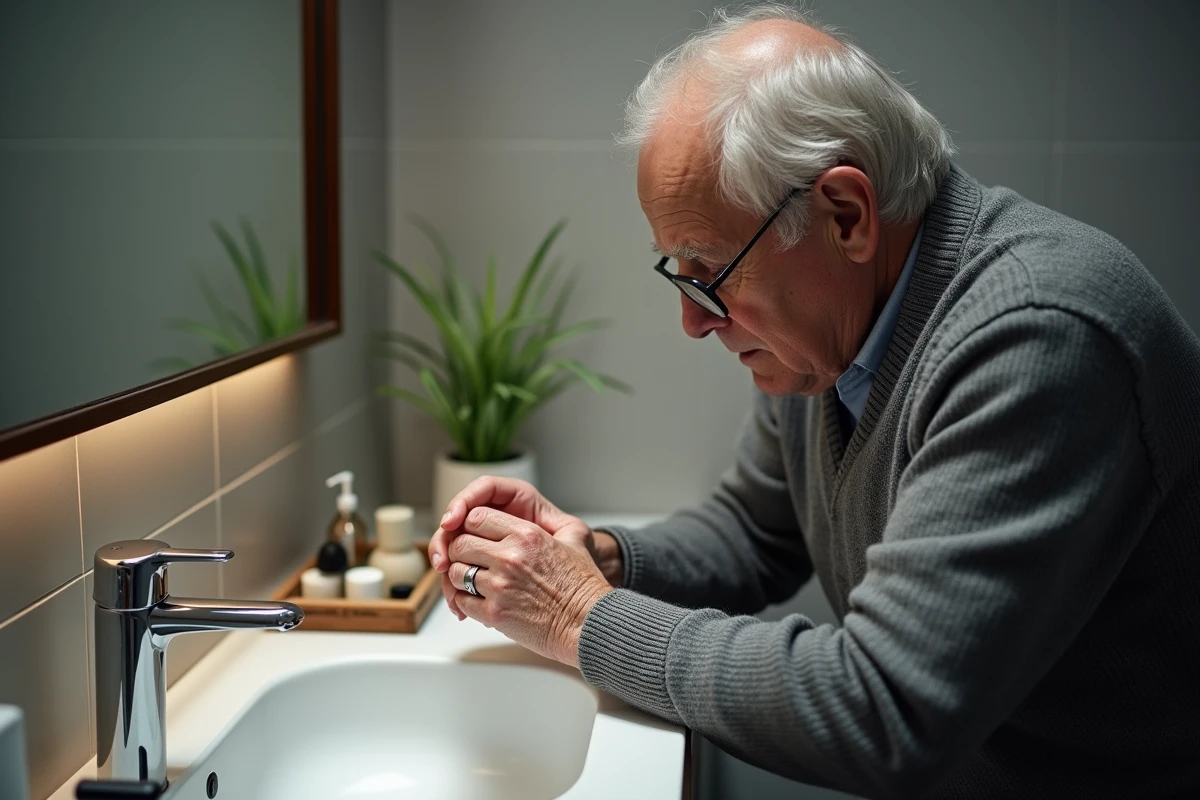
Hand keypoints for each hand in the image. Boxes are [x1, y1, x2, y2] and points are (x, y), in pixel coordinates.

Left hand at [444, 506, 612, 666]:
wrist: (588, 624)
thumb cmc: (582, 587)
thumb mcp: (572, 541)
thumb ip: (548, 526)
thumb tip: (538, 519)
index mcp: (526, 535)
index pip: (477, 516)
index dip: (470, 524)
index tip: (473, 533)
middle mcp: (509, 557)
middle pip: (460, 543)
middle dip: (459, 550)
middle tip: (468, 558)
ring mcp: (499, 586)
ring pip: (455, 572)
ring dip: (459, 576)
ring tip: (472, 580)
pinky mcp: (494, 613)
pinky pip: (461, 600)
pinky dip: (464, 600)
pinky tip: (477, 600)